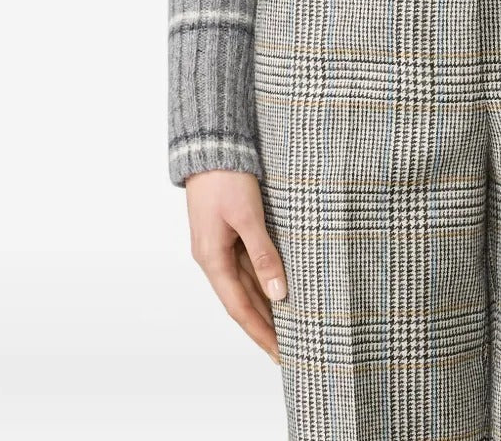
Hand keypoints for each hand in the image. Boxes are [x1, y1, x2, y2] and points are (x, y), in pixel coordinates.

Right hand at [185, 169, 287, 363]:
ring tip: (288, 327)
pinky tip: (277, 289)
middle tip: (289, 349)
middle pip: (242, 301)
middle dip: (264, 326)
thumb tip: (278, 292)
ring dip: (264, 307)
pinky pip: (247, 266)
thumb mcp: (247, 216)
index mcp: (213, 259)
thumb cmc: (226, 179)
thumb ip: (263, 253)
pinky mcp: (228, 232)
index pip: (240, 308)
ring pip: (245, 285)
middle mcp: (213, 258)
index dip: (260, 332)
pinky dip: (262, 281)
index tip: (279, 354)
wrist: (210, 147)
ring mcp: (220, 246)